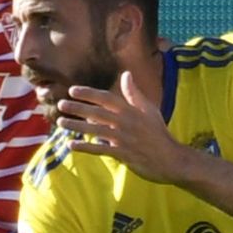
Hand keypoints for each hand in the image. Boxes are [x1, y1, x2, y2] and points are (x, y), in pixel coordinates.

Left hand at [56, 72, 190, 184]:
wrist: (171, 158)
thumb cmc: (158, 133)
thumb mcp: (149, 110)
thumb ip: (134, 93)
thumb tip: (126, 74)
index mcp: (131, 110)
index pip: (106, 98)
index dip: (88, 93)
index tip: (73, 90)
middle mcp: (125, 122)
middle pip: (97, 113)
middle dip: (77, 108)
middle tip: (61, 105)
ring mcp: (123, 138)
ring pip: (95, 130)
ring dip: (77, 126)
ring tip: (61, 122)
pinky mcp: (122, 154)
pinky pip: (100, 149)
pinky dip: (85, 147)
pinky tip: (72, 145)